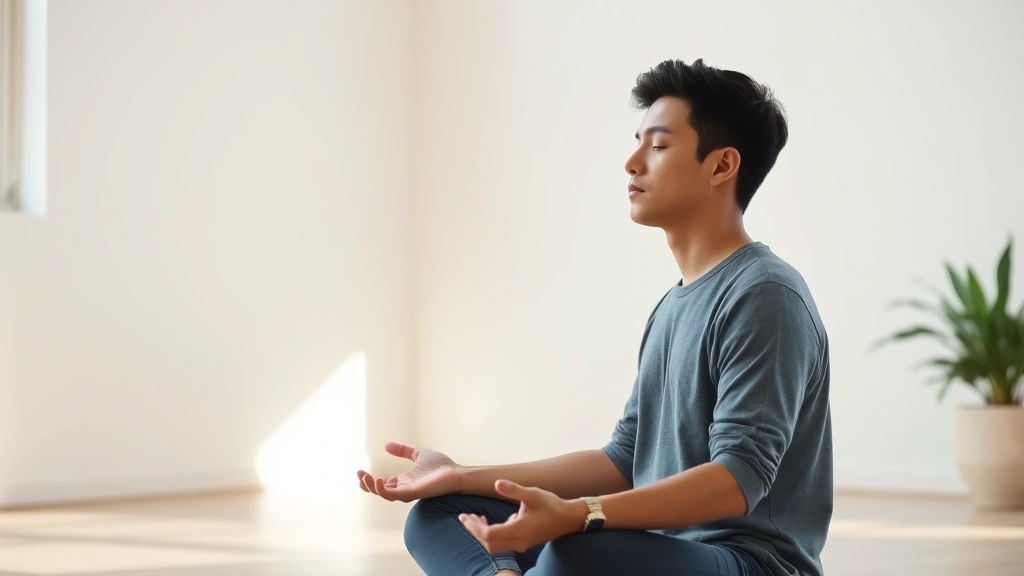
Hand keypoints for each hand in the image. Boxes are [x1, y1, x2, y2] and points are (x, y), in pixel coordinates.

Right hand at [355, 442, 462, 501]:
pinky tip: (376, 480)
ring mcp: (407, 492)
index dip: (370, 480)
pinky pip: (393, 495)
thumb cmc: (441, 466)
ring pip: (384, 494)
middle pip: (380, 490)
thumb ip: (403, 451)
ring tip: (364, 477)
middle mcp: (404, 488)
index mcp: (404, 480)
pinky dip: (382, 490)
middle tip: (359, 474)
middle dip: (366, 484)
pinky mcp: (412, 493)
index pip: (383, 484)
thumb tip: (386, 446)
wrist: (456, 473)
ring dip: (371, 487)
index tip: (360, 472)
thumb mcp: (418, 454)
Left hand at [459, 479, 586, 553]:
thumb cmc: (552, 505)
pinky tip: (492, 522)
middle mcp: (518, 541)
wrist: (570, 519)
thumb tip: (497, 483)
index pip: (488, 534)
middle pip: (488, 543)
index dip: (474, 527)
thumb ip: (514, 490)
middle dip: (474, 531)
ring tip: (475, 519)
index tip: (464, 516)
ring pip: (494, 546)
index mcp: (518, 530)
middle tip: (465, 517)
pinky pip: (502, 544)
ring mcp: (521, 544)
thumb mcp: (532, 494)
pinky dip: (492, 535)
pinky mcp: (524, 543)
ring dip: (482, 534)